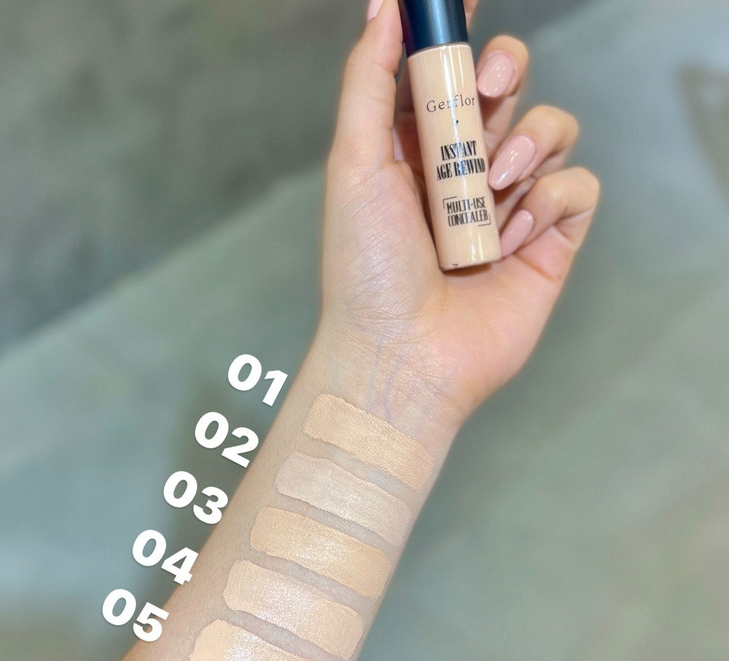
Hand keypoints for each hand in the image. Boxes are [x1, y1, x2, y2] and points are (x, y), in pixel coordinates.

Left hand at [320, 0, 599, 424]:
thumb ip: (368, 82)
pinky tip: (516, 233)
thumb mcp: (355, 165)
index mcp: (415, 149)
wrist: (401, 354)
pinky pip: (576, 188)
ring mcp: (508, 206)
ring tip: (493, 183)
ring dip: (526, 142)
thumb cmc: (367, 266)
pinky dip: (551, 200)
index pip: (446, 72)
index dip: (459, 30)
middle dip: (502, 72)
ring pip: (549, 130)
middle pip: (506, 88)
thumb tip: (384, 6)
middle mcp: (464, 171)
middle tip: (485, 88)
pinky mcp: (548, 242)